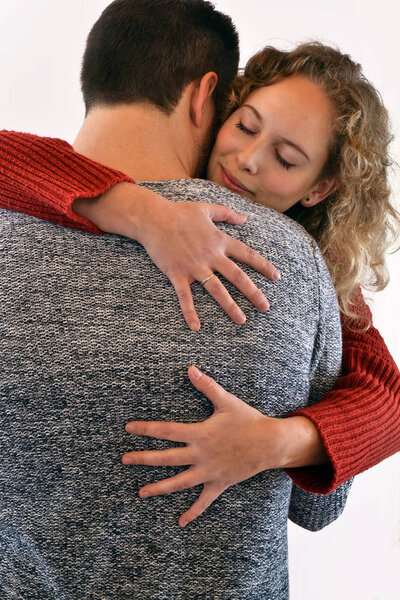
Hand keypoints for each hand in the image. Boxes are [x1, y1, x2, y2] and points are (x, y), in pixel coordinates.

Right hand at [73, 183, 279, 329]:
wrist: (152, 218)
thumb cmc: (178, 212)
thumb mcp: (206, 209)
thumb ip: (227, 213)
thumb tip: (245, 219)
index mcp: (220, 240)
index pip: (247, 255)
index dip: (263, 266)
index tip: (276, 277)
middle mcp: (211, 256)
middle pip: (237, 277)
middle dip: (254, 293)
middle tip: (265, 307)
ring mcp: (194, 266)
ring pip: (217, 290)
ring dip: (230, 306)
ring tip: (241, 320)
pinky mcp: (177, 274)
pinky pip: (185, 297)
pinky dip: (190, 313)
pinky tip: (196, 327)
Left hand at [122, 366, 286, 527]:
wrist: (270, 443)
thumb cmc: (247, 419)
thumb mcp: (226, 401)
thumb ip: (206, 386)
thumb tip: (191, 368)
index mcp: (200, 433)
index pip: (167, 431)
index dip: (146, 429)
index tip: (128, 428)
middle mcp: (201, 454)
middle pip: (167, 458)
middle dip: (144, 458)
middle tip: (124, 460)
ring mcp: (209, 471)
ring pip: (179, 482)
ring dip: (160, 488)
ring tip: (141, 493)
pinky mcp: (219, 483)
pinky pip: (204, 501)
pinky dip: (193, 512)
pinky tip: (180, 522)